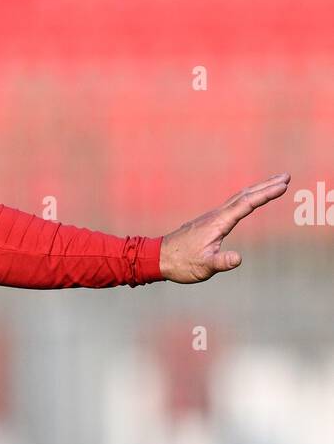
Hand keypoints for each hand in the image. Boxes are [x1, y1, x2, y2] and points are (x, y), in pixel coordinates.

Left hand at [159, 172, 290, 282]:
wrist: (157, 257)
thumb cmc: (181, 263)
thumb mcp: (203, 267)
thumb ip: (221, 262)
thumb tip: (238, 259)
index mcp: (218, 223)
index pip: (246, 204)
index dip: (266, 194)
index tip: (283, 185)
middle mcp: (215, 216)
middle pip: (244, 196)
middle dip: (266, 186)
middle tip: (286, 177)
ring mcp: (211, 217)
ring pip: (238, 198)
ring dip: (257, 190)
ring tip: (273, 185)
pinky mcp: (207, 222)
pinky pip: (231, 205)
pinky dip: (245, 198)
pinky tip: (248, 200)